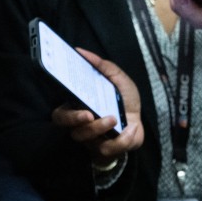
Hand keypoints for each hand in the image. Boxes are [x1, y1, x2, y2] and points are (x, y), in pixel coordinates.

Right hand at [51, 49, 143, 163]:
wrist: (140, 118)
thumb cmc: (123, 98)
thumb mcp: (116, 78)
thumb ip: (101, 65)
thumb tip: (80, 51)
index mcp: (78, 109)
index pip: (61, 117)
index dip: (68, 117)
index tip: (84, 110)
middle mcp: (82, 127)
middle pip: (72, 132)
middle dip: (81, 125)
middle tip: (91, 115)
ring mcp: (94, 140)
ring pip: (90, 141)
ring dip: (101, 130)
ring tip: (114, 119)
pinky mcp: (108, 150)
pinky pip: (110, 149)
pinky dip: (123, 140)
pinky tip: (131, 128)